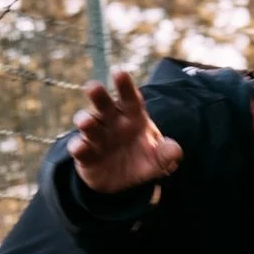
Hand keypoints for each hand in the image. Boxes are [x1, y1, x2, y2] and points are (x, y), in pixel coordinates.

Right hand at [67, 67, 183, 193]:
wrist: (123, 181)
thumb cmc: (141, 159)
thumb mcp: (157, 159)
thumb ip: (166, 154)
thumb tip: (175, 150)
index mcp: (132, 117)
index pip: (130, 99)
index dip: (124, 86)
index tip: (119, 72)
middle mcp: (111, 122)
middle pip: (104, 105)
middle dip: (98, 96)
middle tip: (92, 87)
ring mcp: (96, 137)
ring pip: (88, 124)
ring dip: (85, 121)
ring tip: (86, 122)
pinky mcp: (84, 154)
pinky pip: (79, 148)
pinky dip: (78, 147)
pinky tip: (79, 147)